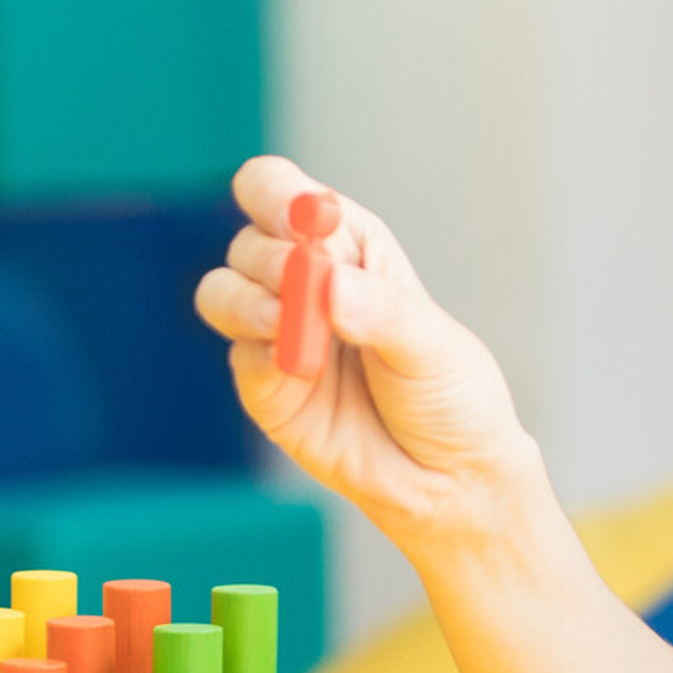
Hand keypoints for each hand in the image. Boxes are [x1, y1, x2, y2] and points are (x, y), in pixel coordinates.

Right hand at [190, 157, 550, 548]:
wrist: (449, 480)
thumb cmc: (452, 397)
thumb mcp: (431, 344)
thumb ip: (379, 311)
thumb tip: (324, 283)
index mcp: (348, 246)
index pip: (281, 192)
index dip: (276, 194)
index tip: (296, 219)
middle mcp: (303, 282)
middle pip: (247, 241)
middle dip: (270, 259)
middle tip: (304, 283)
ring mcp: (278, 335)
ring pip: (220, 292)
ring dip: (245, 301)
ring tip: (288, 327)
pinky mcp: (265, 388)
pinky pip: (237, 357)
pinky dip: (257, 357)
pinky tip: (296, 371)